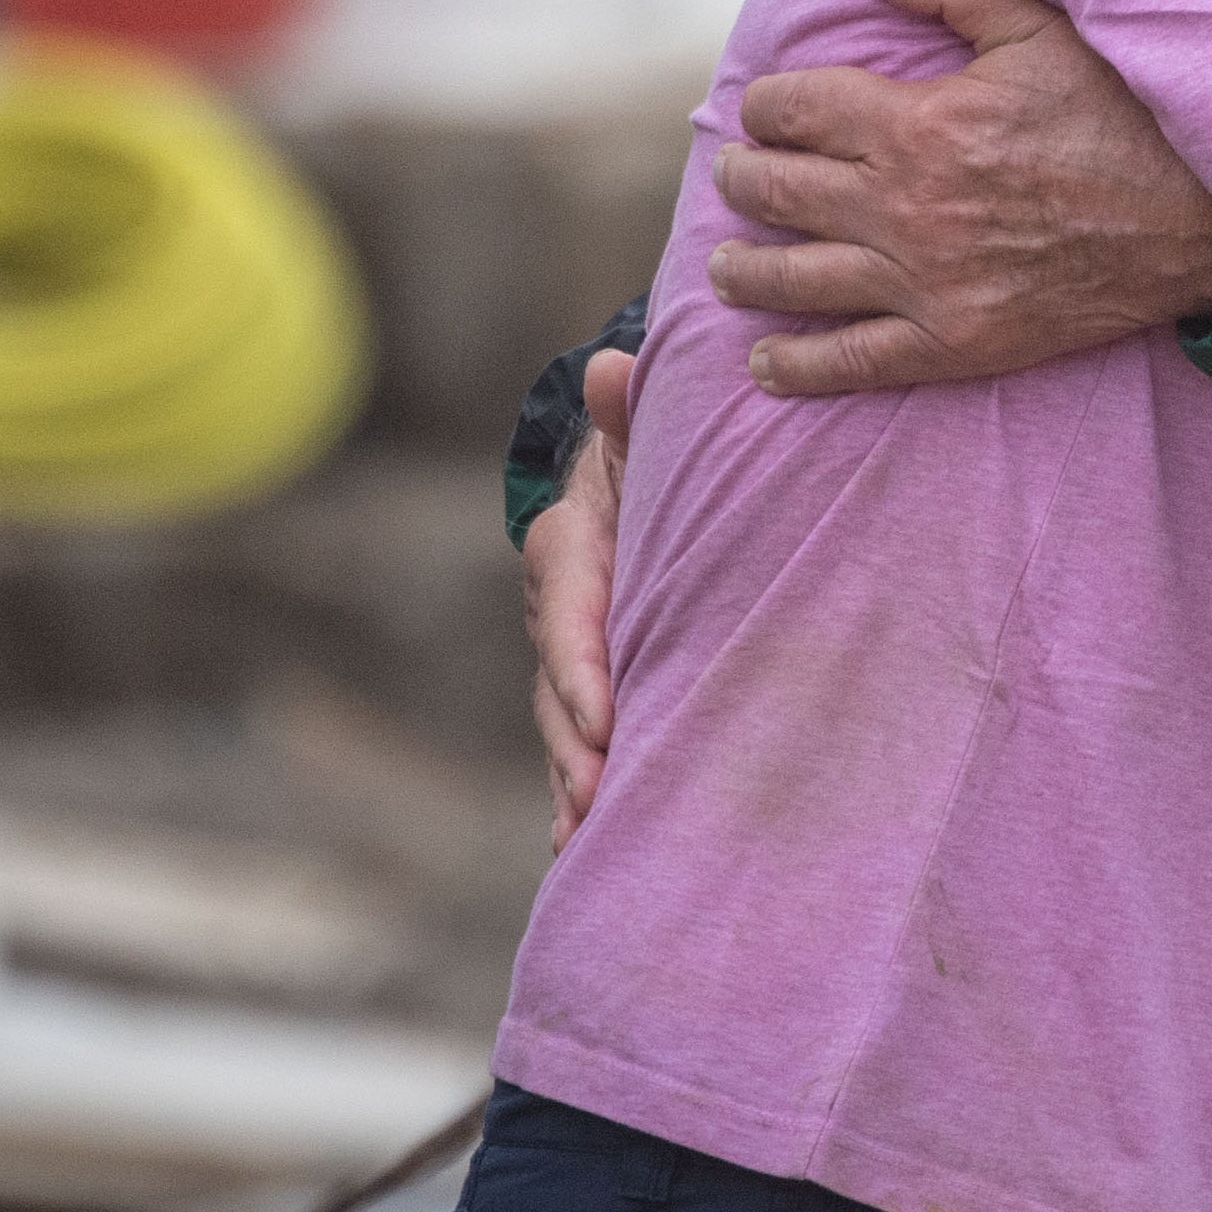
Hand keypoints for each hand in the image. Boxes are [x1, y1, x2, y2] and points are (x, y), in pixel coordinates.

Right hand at [525, 348, 630, 843]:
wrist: (639, 474)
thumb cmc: (655, 450)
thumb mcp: (645, 428)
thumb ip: (630, 410)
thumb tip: (611, 366)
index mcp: (570, 548)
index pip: (572, 614)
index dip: (584, 668)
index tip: (603, 721)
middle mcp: (557, 607)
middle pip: (558, 686)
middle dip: (574, 746)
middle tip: (597, 797)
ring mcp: (567, 652)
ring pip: (562, 724)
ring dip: (571, 781)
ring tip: (585, 837)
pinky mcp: (589, 683)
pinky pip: (578, 738)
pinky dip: (577, 789)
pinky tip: (582, 846)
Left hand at [701, 0, 1211, 393]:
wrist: (1198, 224)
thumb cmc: (1122, 116)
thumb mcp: (1040, 30)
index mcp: (918, 122)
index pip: (796, 109)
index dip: (768, 106)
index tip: (767, 110)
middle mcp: (905, 205)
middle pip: (778, 191)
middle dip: (744, 179)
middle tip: (737, 178)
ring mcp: (924, 281)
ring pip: (795, 278)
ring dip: (746, 269)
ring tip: (730, 265)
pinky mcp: (952, 342)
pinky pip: (851, 360)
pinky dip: (796, 364)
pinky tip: (764, 362)